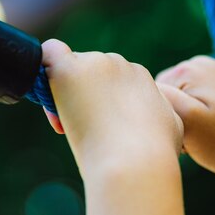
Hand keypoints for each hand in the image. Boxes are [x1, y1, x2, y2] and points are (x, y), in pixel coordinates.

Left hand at [41, 39, 182, 177]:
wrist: (135, 162)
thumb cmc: (155, 154)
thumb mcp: (171, 128)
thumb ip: (159, 114)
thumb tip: (153, 118)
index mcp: (141, 77)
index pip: (112, 81)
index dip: (103, 103)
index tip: (102, 128)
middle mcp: (119, 64)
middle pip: (90, 73)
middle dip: (83, 97)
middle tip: (80, 130)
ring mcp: (94, 64)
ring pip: (70, 69)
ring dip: (65, 94)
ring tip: (67, 128)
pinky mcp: (69, 70)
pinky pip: (50, 52)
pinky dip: (43, 67)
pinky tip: (44, 94)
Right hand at [156, 55, 214, 178]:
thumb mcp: (186, 122)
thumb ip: (162, 98)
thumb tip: (142, 84)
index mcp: (189, 68)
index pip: (153, 92)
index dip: (161, 116)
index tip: (178, 134)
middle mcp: (203, 62)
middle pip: (168, 91)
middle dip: (173, 114)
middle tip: (191, 138)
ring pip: (183, 94)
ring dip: (185, 114)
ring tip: (203, 134)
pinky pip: (200, 95)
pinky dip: (200, 111)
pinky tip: (213, 128)